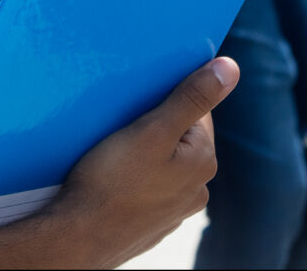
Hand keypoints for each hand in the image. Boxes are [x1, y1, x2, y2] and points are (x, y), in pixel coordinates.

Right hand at [52, 58, 239, 267]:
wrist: (76, 239)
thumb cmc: (111, 182)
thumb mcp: (153, 129)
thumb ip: (192, 97)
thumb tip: (230, 68)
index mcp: (203, 162)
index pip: (197, 112)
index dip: (167, 101)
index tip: (140, 104)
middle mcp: (196, 189)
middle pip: (180, 139)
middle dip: (155, 127)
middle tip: (123, 125)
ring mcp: (173, 211)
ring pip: (163, 165)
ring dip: (144, 154)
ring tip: (113, 152)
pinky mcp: (149, 224)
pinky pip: (146, 189)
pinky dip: (132, 180)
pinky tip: (111, 179)